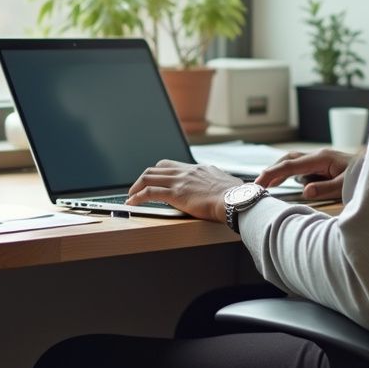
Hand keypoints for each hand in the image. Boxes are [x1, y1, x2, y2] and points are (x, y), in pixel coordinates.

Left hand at [126, 160, 243, 221]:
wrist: (237, 201)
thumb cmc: (237, 197)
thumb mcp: (227, 185)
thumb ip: (220, 185)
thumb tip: (225, 191)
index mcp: (199, 169)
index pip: (173, 165)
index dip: (160, 172)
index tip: (155, 180)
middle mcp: (188, 171)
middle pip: (157, 168)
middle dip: (145, 178)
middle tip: (138, 188)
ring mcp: (181, 181)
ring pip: (150, 177)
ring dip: (137, 186)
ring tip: (131, 196)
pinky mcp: (176, 193)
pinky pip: (150, 192)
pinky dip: (138, 196)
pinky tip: (132, 203)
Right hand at [255, 148, 352, 201]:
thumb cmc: (365, 177)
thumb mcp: (347, 186)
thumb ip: (325, 188)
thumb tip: (305, 191)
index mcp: (322, 158)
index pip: (290, 166)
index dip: (272, 174)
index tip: (259, 183)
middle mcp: (319, 156)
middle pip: (288, 159)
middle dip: (272, 170)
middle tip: (258, 184)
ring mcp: (321, 160)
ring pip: (294, 162)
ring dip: (280, 171)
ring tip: (267, 184)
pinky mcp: (324, 166)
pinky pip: (303, 168)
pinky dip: (291, 174)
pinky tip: (288, 183)